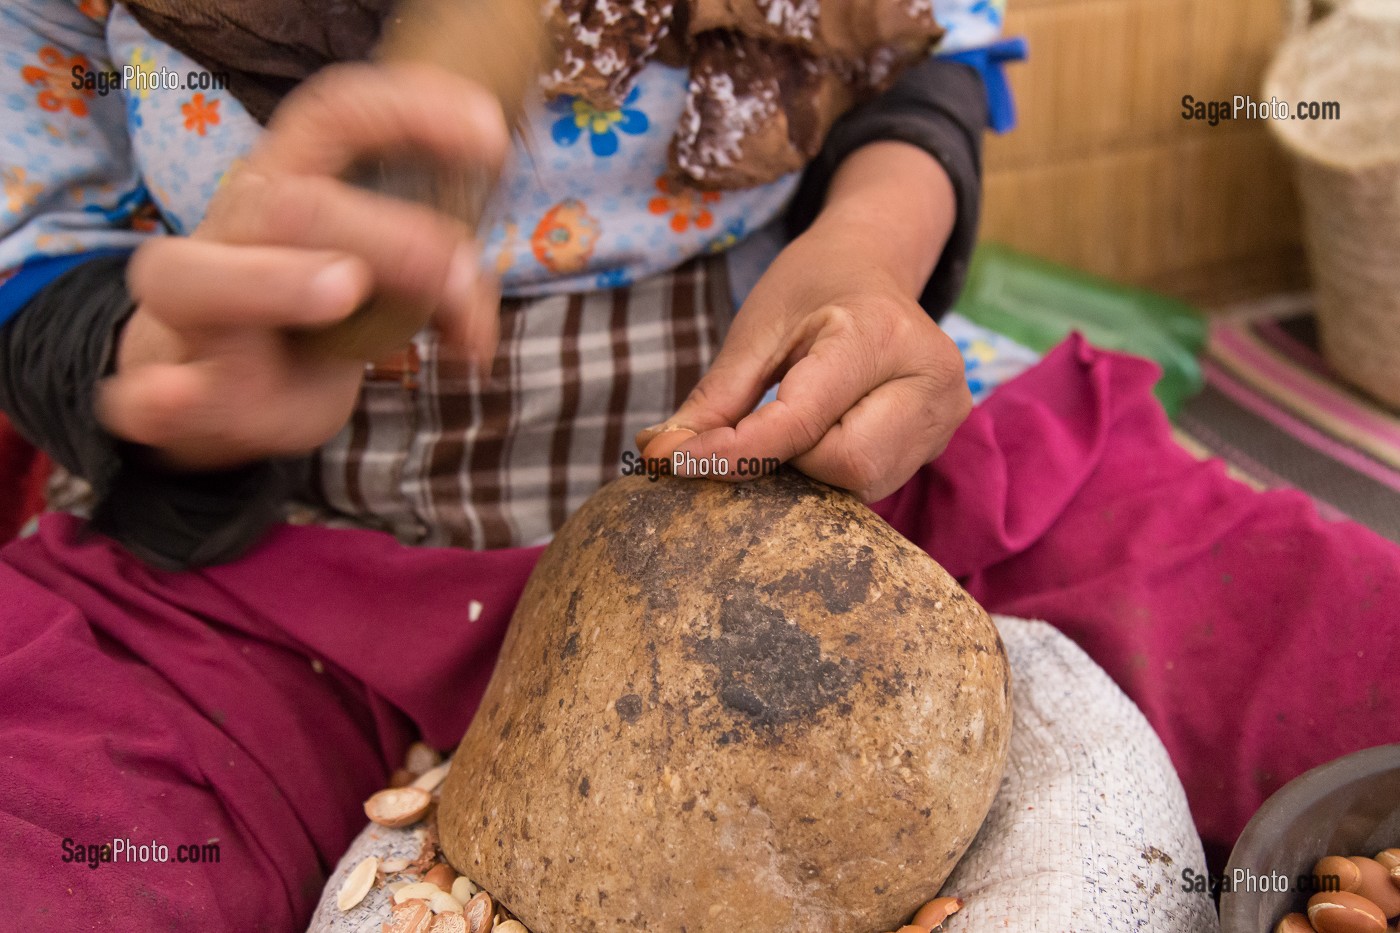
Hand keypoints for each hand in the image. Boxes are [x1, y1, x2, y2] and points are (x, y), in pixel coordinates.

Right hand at [98, 64, 506, 470]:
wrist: (214, 393)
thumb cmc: (308, 320)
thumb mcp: (381, 293)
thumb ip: (438, 289)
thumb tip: (478, 329)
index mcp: (285, 185)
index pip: (335, 116)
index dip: (410, 114)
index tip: (489, 135)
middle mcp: (229, 233)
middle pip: (290, 207)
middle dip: (386, 236)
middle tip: (459, 275)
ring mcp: (188, 312)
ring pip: (194, 280)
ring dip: (273, 282)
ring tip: (343, 289)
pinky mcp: (164, 390)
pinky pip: (145, 392)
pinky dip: (162, 397)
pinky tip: (178, 396)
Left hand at [636, 144, 970, 501]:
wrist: (874, 261)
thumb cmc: (813, 286)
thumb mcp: (756, 329)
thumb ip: (715, 399)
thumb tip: (663, 457)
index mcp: (878, 335)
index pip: (799, 422)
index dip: (736, 452)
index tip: (679, 462)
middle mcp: (930, 376)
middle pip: (843, 466)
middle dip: (788, 459)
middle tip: (760, 427)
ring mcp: (947, 410)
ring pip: (863, 483)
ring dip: (813, 468)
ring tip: (799, 422)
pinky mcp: (946, 434)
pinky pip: (879, 480)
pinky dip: (837, 469)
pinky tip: (828, 430)